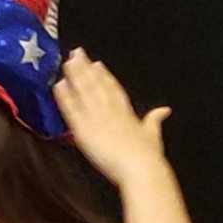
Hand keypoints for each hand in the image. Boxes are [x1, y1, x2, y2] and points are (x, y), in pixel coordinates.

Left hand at [54, 49, 169, 187]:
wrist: (139, 169)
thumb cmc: (148, 158)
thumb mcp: (153, 135)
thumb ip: (155, 120)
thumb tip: (164, 110)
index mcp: (126, 112)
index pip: (113, 88)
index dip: (103, 75)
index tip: (96, 64)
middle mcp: (110, 111)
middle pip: (96, 84)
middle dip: (86, 68)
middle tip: (77, 53)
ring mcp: (97, 119)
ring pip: (84, 92)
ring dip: (75, 75)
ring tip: (67, 61)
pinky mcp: (85, 130)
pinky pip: (72, 110)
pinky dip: (65, 97)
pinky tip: (59, 85)